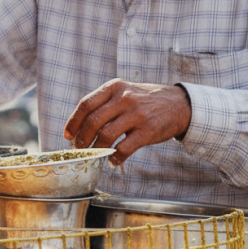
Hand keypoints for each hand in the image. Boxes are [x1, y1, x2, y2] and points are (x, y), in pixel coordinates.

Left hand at [63, 79, 191, 165]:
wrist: (180, 104)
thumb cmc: (145, 101)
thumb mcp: (124, 92)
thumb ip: (104, 104)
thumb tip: (79, 127)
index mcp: (114, 87)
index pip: (85, 104)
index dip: (73, 122)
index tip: (68, 135)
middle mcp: (124, 98)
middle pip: (92, 121)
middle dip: (82, 139)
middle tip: (80, 148)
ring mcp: (137, 114)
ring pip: (106, 136)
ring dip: (97, 149)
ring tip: (95, 155)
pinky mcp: (148, 130)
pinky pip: (124, 148)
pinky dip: (115, 158)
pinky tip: (113, 161)